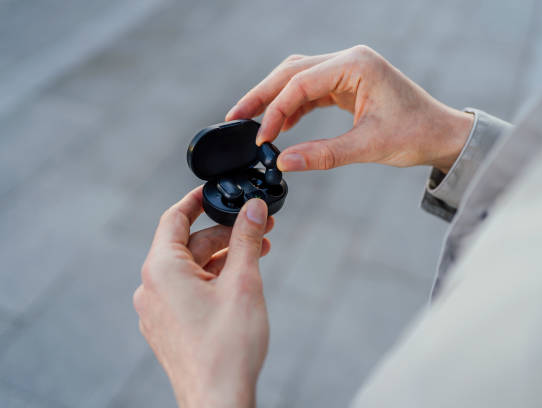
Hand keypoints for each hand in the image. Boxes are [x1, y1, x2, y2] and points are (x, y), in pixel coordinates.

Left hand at [133, 187, 273, 407]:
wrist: (218, 401)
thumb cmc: (228, 348)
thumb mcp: (243, 282)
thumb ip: (246, 240)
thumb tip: (252, 209)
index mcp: (162, 270)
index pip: (174, 218)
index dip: (196, 200)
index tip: (216, 191)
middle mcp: (151, 288)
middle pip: (189, 245)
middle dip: (225, 234)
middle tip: (258, 228)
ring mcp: (157, 311)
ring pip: (191, 269)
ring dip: (223, 258)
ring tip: (258, 253)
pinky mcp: (168, 327)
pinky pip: (187, 291)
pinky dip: (212, 279)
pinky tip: (239, 281)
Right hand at [226, 45, 472, 173]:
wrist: (441, 134)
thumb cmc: (415, 134)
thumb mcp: (368, 146)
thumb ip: (324, 154)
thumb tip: (283, 163)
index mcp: (356, 65)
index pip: (301, 83)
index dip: (275, 110)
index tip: (260, 138)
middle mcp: (349, 60)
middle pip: (292, 72)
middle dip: (262, 95)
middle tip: (235, 117)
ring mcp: (347, 70)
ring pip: (298, 79)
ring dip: (275, 100)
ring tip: (251, 122)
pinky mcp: (348, 83)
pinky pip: (312, 90)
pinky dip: (294, 106)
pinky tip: (281, 125)